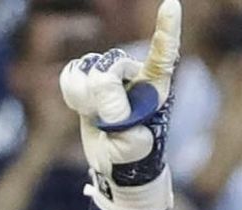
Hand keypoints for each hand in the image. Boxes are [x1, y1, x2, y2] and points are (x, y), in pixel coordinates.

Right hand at [58, 0, 179, 209]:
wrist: (113, 160)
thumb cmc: (131, 156)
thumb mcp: (132, 151)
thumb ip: (125, 133)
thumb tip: (113, 114)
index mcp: (155, 87)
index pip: (163, 53)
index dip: (166, 29)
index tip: (170, 5)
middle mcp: (134, 74)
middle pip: (109, 68)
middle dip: (101, 97)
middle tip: (108, 121)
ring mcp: (110, 73)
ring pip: (87, 69)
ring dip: (84, 98)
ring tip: (95, 118)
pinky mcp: (88, 78)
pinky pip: (71, 73)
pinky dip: (71, 92)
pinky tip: (83, 108)